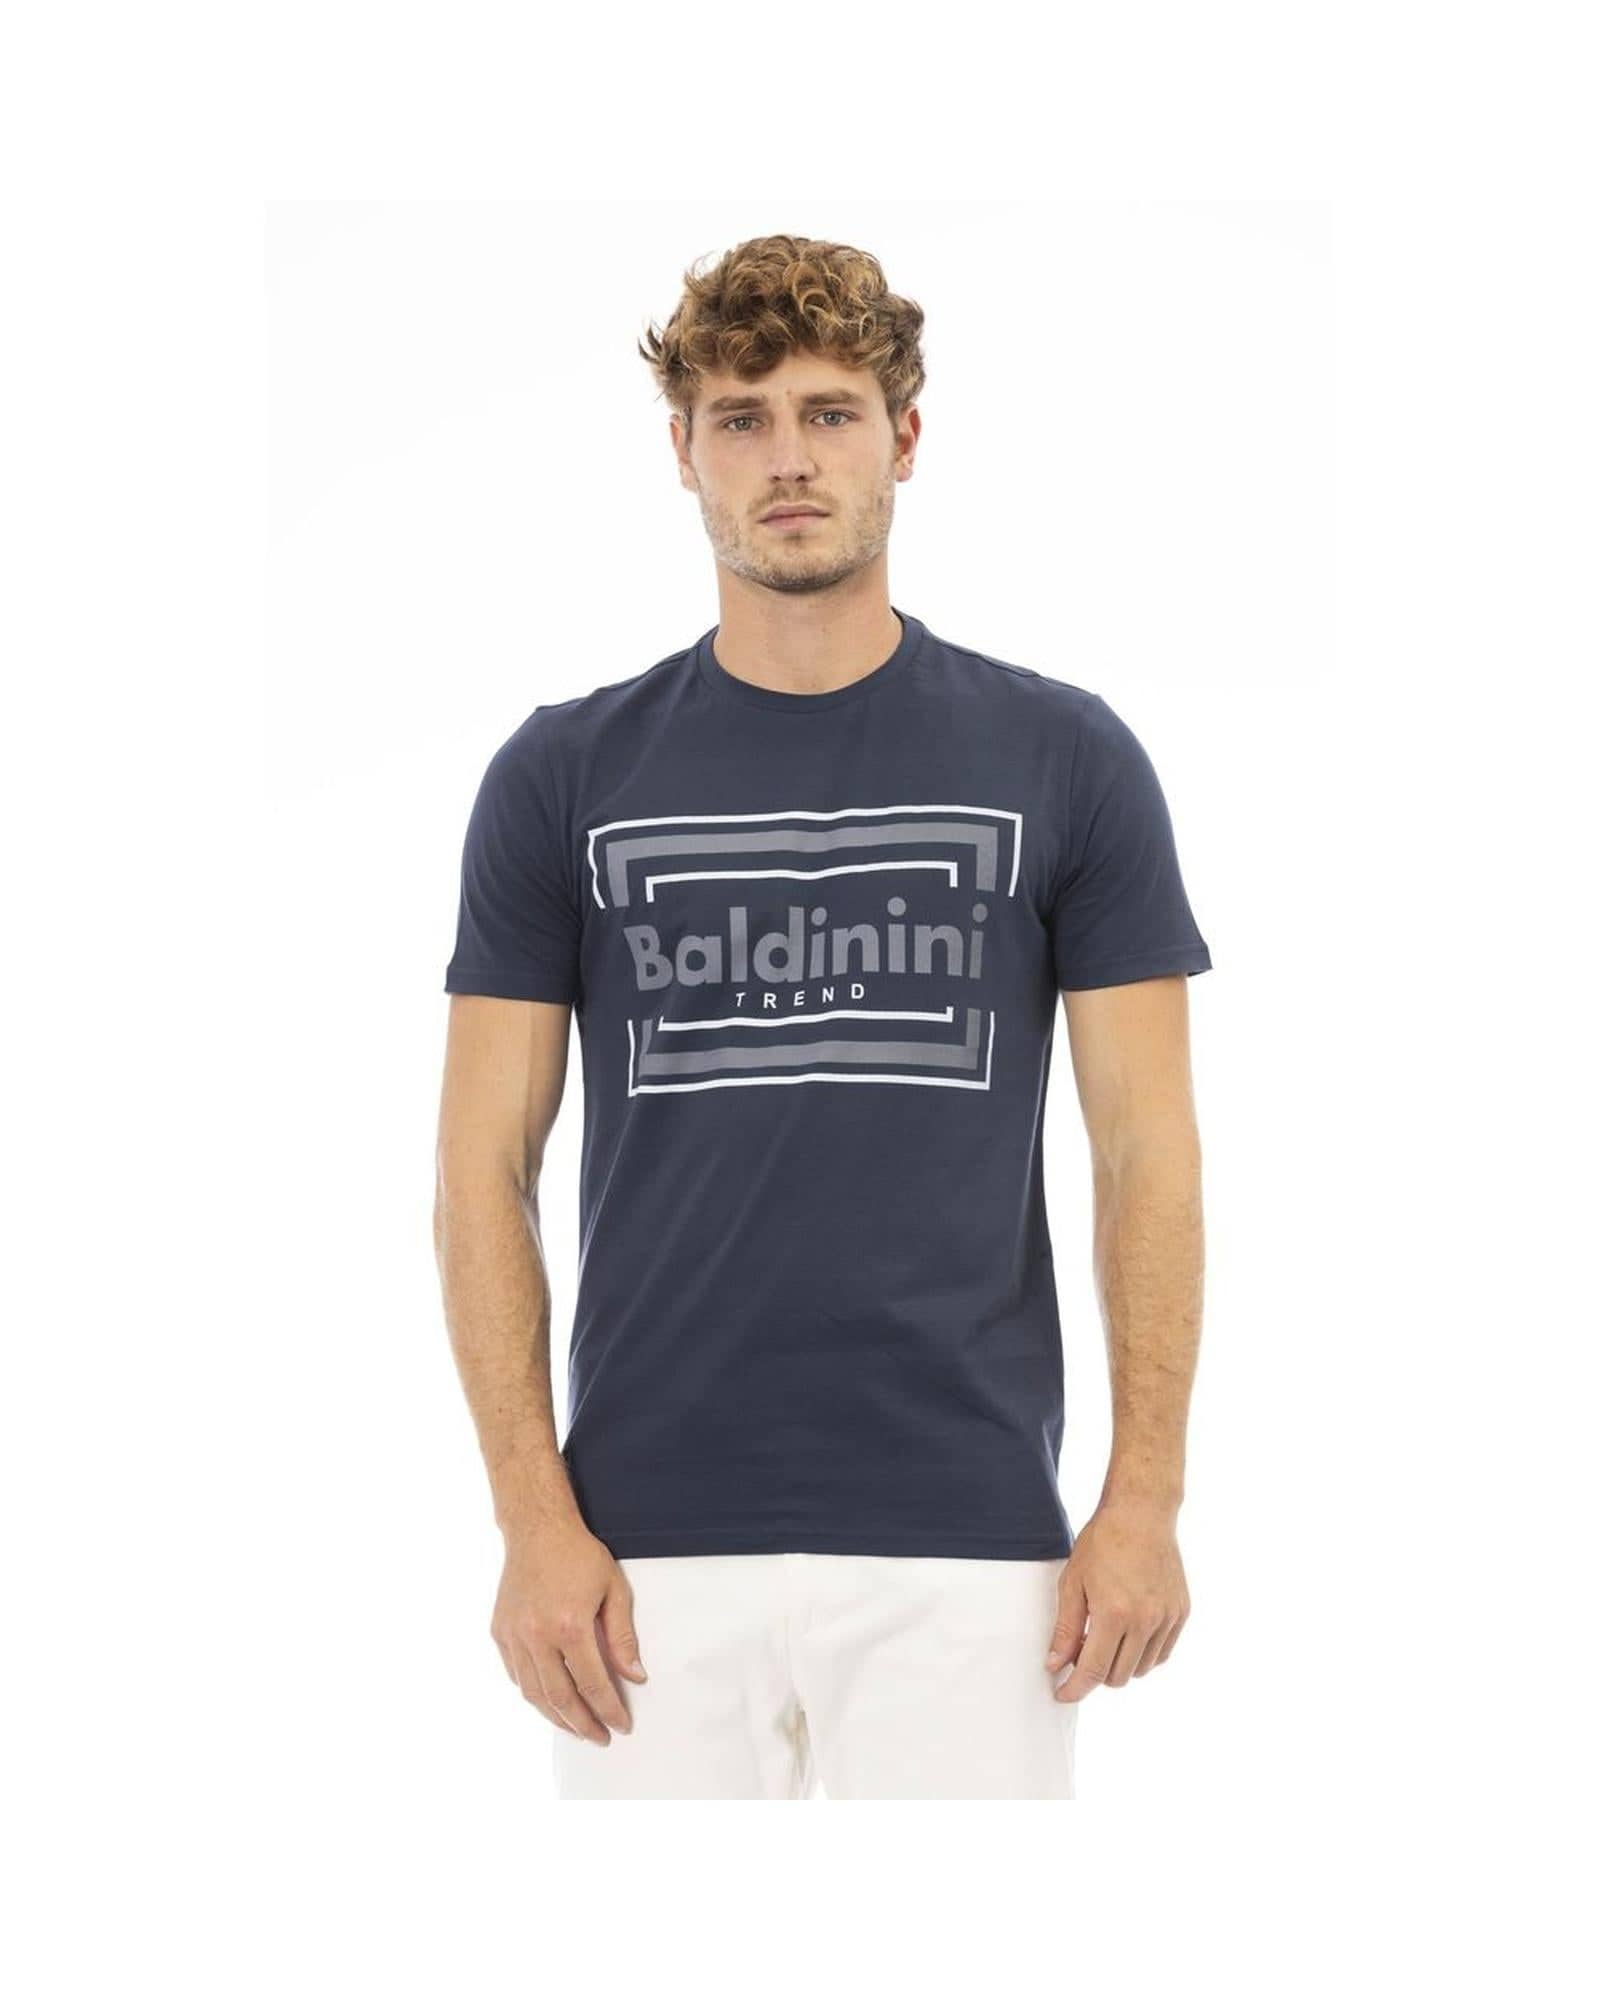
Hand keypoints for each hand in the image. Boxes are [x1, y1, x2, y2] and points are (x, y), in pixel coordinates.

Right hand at [490, 1517, 647, 1742]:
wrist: (537, 1529)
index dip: (608, 1710)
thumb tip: (635, 1676)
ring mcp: (515, 1635)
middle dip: (583, 1724)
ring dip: (556, 1718)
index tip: (621, 1725)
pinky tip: (549, 1701)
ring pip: (534, 1694)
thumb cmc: (578, 1555)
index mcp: (570, 1625)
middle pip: (561, 1698)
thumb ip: (623, 1637)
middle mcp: (538, 1635)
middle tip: (600, 1738)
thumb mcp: (613, 1589)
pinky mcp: (500, 1632)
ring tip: (576, 1728)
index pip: (593, 1684)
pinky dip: (533, 1694)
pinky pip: (516, 1675)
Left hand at [1045, 1497, 1189, 1702]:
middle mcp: (1145, 1621)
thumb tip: (1055, 1664)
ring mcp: (1167, 1618)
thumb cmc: (1103, 1543)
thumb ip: (1065, 1629)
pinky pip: (1161, 1654)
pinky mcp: (1181, 1613)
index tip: (1062, 1693)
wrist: (1141, 1514)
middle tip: (1080, 1653)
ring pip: (1141, 1669)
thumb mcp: (1073, 1583)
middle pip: (1117, 1676)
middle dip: (1094, 1674)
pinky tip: (1128, 1635)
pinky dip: (1143, 1654)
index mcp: (1114, 1614)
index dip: (1074, 1689)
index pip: (1092, 1671)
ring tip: (1105, 1637)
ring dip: (1120, 1665)